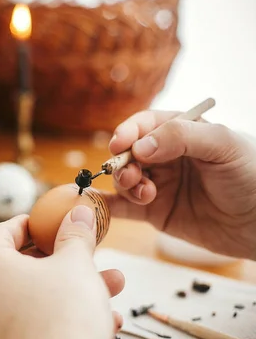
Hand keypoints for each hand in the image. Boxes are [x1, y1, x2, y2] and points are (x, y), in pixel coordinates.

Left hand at [0, 206, 124, 338]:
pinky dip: (63, 317)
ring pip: (34, 295)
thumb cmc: (63, 317)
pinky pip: (34, 323)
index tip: (51, 222)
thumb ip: (75, 235)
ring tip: (112, 286)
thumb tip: (78, 213)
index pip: (3, 231)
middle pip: (23, 265)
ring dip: (73, 289)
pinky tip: (103, 320)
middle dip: (65, 260)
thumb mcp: (76, 265)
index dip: (31, 223)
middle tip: (88, 254)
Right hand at [107, 110, 255, 258]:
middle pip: (128, 152)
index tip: (120, 144)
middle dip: (123, 162)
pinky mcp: (154, 213)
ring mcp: (158, 185)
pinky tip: (98, 205)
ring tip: (146, 194)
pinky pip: (122, 207)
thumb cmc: (252, 176)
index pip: (144, 125)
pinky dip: (106, 205)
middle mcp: (165, 157)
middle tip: (130, 175)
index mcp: (181, 133)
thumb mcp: (223, 146)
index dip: (128, 132)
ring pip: (123, 179)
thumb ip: (182, 138)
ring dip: (126, 184)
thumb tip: (138, 146)